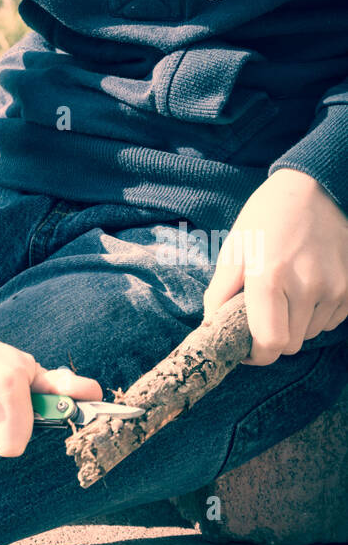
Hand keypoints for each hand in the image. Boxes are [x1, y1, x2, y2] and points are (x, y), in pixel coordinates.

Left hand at [202, 169, 347, 365]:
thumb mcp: (235, 247)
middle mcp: (306, 286)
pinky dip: (316, 314)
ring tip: (285, 293)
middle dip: (272, 338)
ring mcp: (334, 288)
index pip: (269, 343)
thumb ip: (220, 290)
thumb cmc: (267, 216)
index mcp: (269, 276)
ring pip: (310, 333)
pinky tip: (306, 288)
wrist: (314, 189)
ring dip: (295, 324)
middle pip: (290, 344)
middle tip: (261, 316)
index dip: (255, 355)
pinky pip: (330, 320)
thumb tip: (210, 325)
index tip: (245, 349)